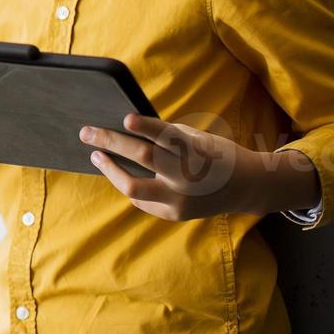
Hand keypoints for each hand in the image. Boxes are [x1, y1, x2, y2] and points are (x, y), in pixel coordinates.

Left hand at [83, 112, 321, 220]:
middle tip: (86, 132)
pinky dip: (130, 185)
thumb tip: (127, 130)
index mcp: (196, 151)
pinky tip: (119, 174)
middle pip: (143, 157)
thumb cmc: (215, 154)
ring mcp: (179, 198)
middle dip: (111, 142)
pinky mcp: (174, 214)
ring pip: (133, 187)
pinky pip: (142, 200)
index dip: (146, 127)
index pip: (167, 136)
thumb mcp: (198, 139)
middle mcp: (187, 176)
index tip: (125, 119)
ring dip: (109, 169)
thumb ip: (167, 137)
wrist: (247, 187)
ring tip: (96, 155)